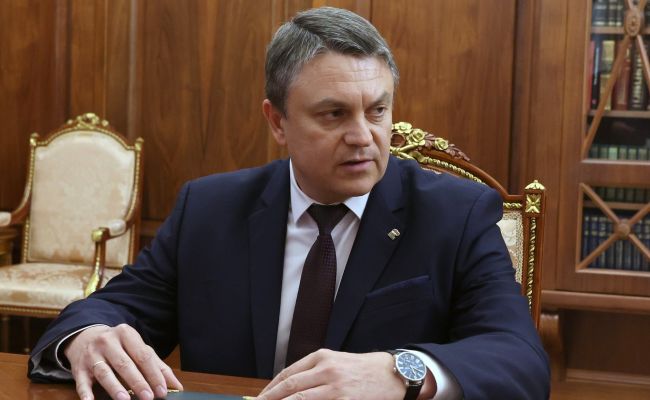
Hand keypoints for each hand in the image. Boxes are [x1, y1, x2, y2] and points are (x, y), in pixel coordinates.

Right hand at [63, 324, 182, 399]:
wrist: (85, 337)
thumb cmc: (118, 346)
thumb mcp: (136, 348)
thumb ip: (157, 365)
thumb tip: (176, 385)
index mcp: (126, 334)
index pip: (143, 355)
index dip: (153, 373)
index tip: (162, 390)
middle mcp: (108, 342)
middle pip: (124, 363)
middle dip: (138, 381)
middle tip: (148, 397)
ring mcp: (92, 355)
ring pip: (104, 372)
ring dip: (115, 387)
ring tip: (125, 399)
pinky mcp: (78, 368)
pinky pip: (82, 382)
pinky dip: (86, 393)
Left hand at [256, 349, 406, 399]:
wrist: (394, 375)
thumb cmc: (365, 370)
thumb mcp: (338, 362)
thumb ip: (315, 372)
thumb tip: (290, 389)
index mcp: (322, 357)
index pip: (288, 374)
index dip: (271, 389)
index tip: (260, 399)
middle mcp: (326, 369)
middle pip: (289, 387)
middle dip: (270, 399)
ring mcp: (335, 387)